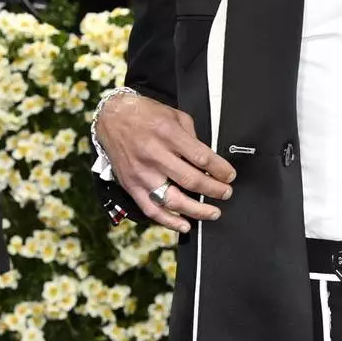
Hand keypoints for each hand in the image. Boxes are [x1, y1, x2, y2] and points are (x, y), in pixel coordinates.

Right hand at [95, 94, 234, 235]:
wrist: (111, 118)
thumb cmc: (144, 115)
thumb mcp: (174, 115)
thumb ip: (192, 136)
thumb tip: (208, 159)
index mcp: (168, 134)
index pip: (201, 158)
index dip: (220, 170)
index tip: (229, 176)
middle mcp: (154, 155)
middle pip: (191, 180)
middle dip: (214, 190)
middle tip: (226, 193)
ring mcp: (142, 173)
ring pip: (173, 199)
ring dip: (197, 210)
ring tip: (213, 212)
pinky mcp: (132, 186)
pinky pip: (152, 209)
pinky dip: (169, 221)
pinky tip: (185, 225)